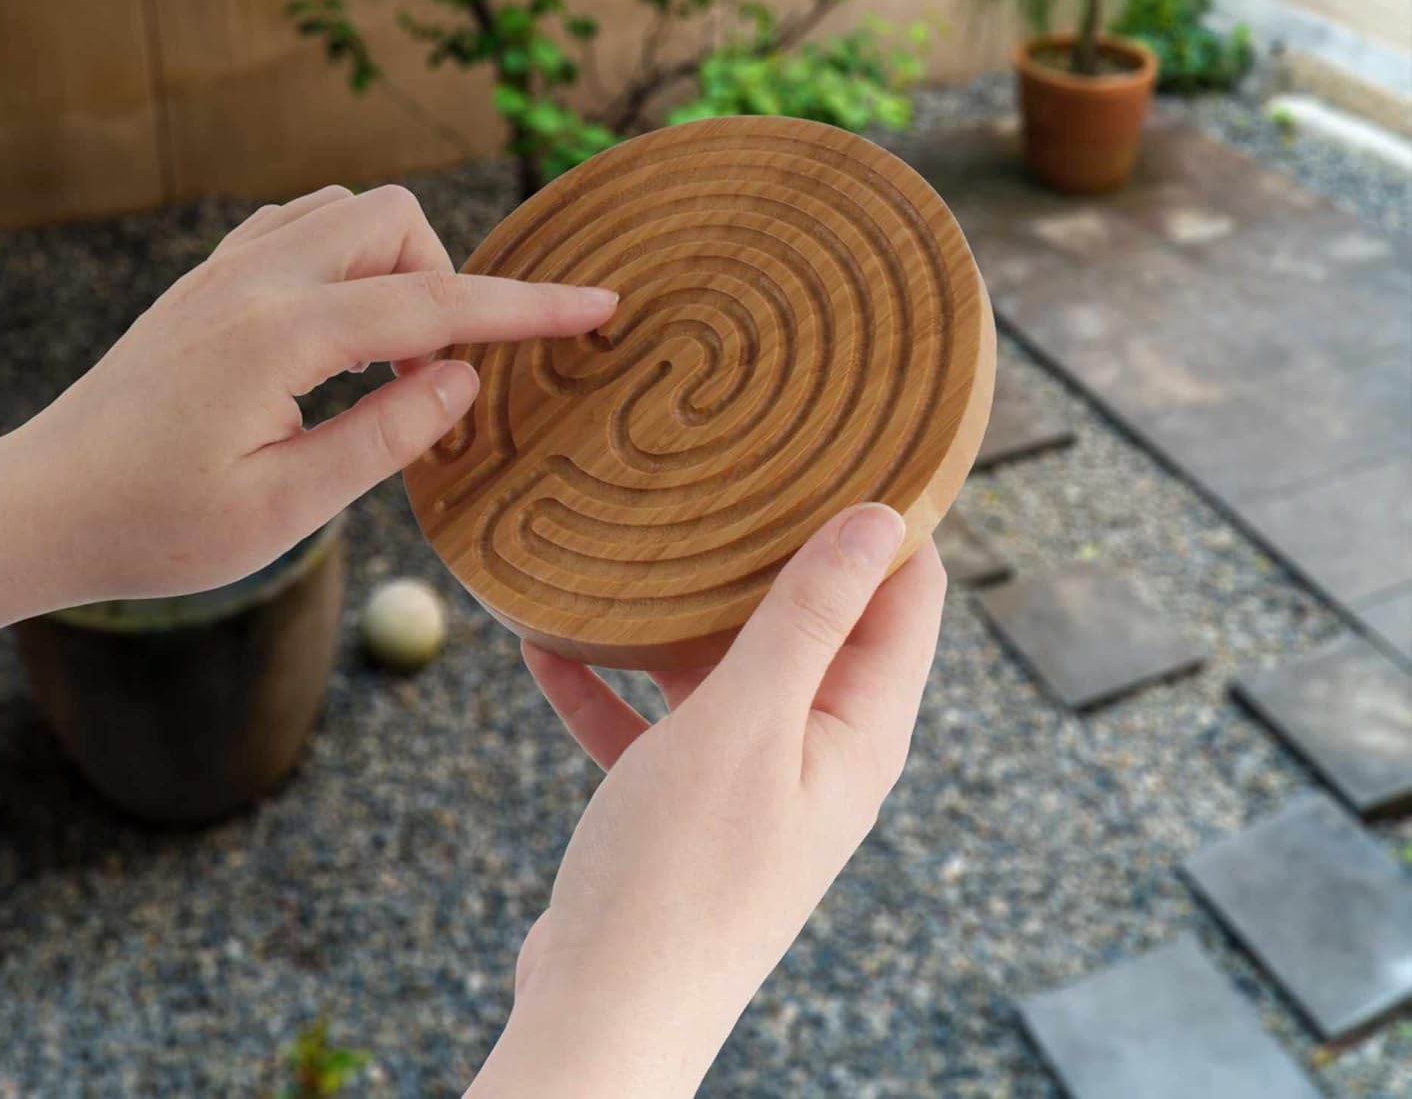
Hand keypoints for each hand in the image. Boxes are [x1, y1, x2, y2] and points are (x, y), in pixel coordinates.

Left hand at [0, 184, 616, 659]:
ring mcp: (224, 271)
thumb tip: (463, 379)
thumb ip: (386, 435)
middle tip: (431, 377)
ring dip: (396, 269)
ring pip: (350, 214)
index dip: (530, 307)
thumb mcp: (286, 507)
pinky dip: (349, 264)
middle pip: (395, 223)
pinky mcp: (207, 281)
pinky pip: (302, 229)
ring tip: (387, 360)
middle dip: (447, 283)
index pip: (438, 304)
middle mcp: (253, 280)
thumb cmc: (155, 527)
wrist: (40, 509)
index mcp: (280, 336)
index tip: (602, 304)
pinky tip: (339, 335)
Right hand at [472, 505, 946, 1097]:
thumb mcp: (747, 721)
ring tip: (630, 542)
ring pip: (728, 666)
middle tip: (722, 469)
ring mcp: (750, 781)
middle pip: (813, 622)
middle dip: (769, 550)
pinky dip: (611, 683)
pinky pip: (653, 722)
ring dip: (677, 615)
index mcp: (859, 730)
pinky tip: (545, 642)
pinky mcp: (684, 806)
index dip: (888, 519)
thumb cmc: (678, 874)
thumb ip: (809, 618)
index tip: (841, 438)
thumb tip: (879, 520)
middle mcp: (816, 751)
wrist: (599, 1015)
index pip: (908, 597)